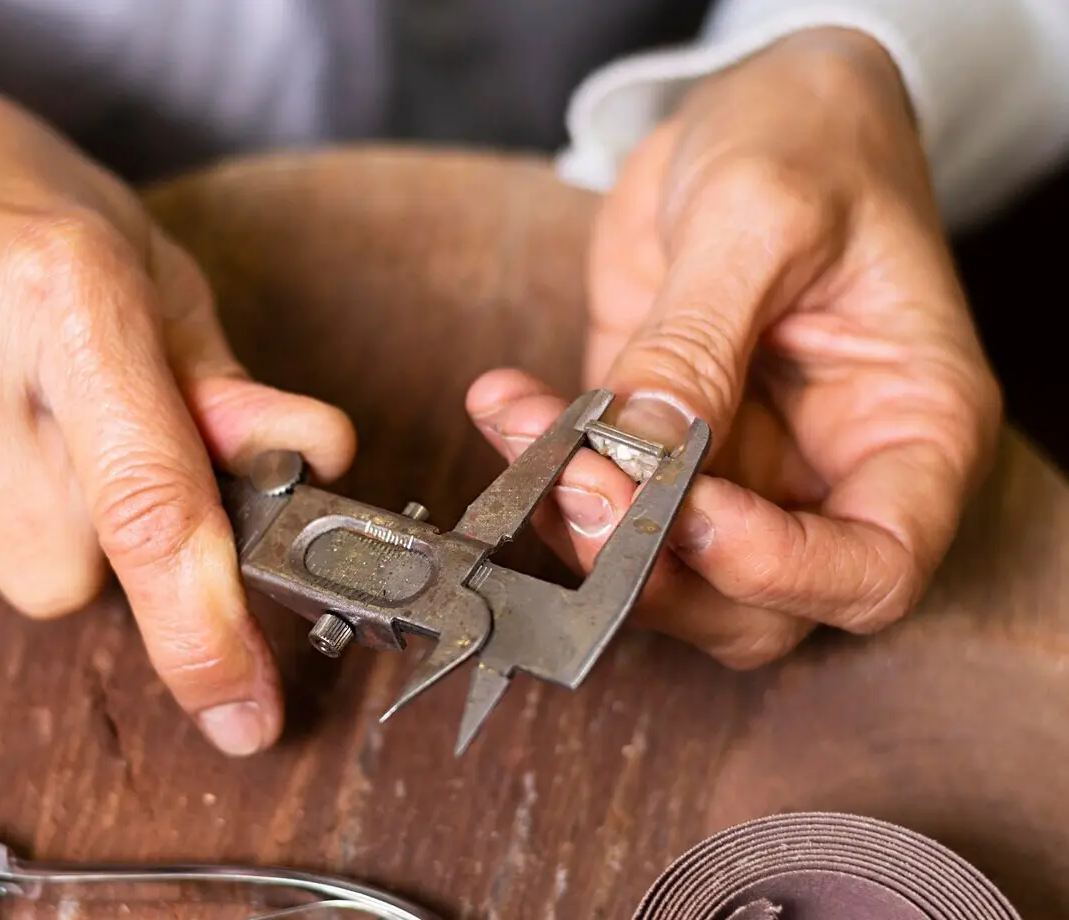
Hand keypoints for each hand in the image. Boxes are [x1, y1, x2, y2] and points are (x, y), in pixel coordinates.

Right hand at [0, 61, 354, 754]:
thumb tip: (312, 460)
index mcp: (63, 294)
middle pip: (62, 576)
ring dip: (14, 524)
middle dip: (97, 540)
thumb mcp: (142, 266)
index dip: (202, 628)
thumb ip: (223, 387)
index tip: (243, 706)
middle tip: (77, 441)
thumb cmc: (7, 200)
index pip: (146, 504)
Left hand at [468, 28, 1001, 666]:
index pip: (870, 569)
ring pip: (660, 568)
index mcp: (911, 428)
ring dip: (577, 520)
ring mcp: (739, 466)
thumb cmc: (812, 141)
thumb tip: (642, 450)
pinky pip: (598, 490)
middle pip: (753, 604)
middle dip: (656, 567)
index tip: (694, 513)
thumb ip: (700, 341)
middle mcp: (828, 471)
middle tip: (580, 483)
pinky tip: (505, 401)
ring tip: (522, 421)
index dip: (779, 572)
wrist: (764, 107)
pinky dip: (543, 464)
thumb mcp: (764, 217)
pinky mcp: (658, 442)